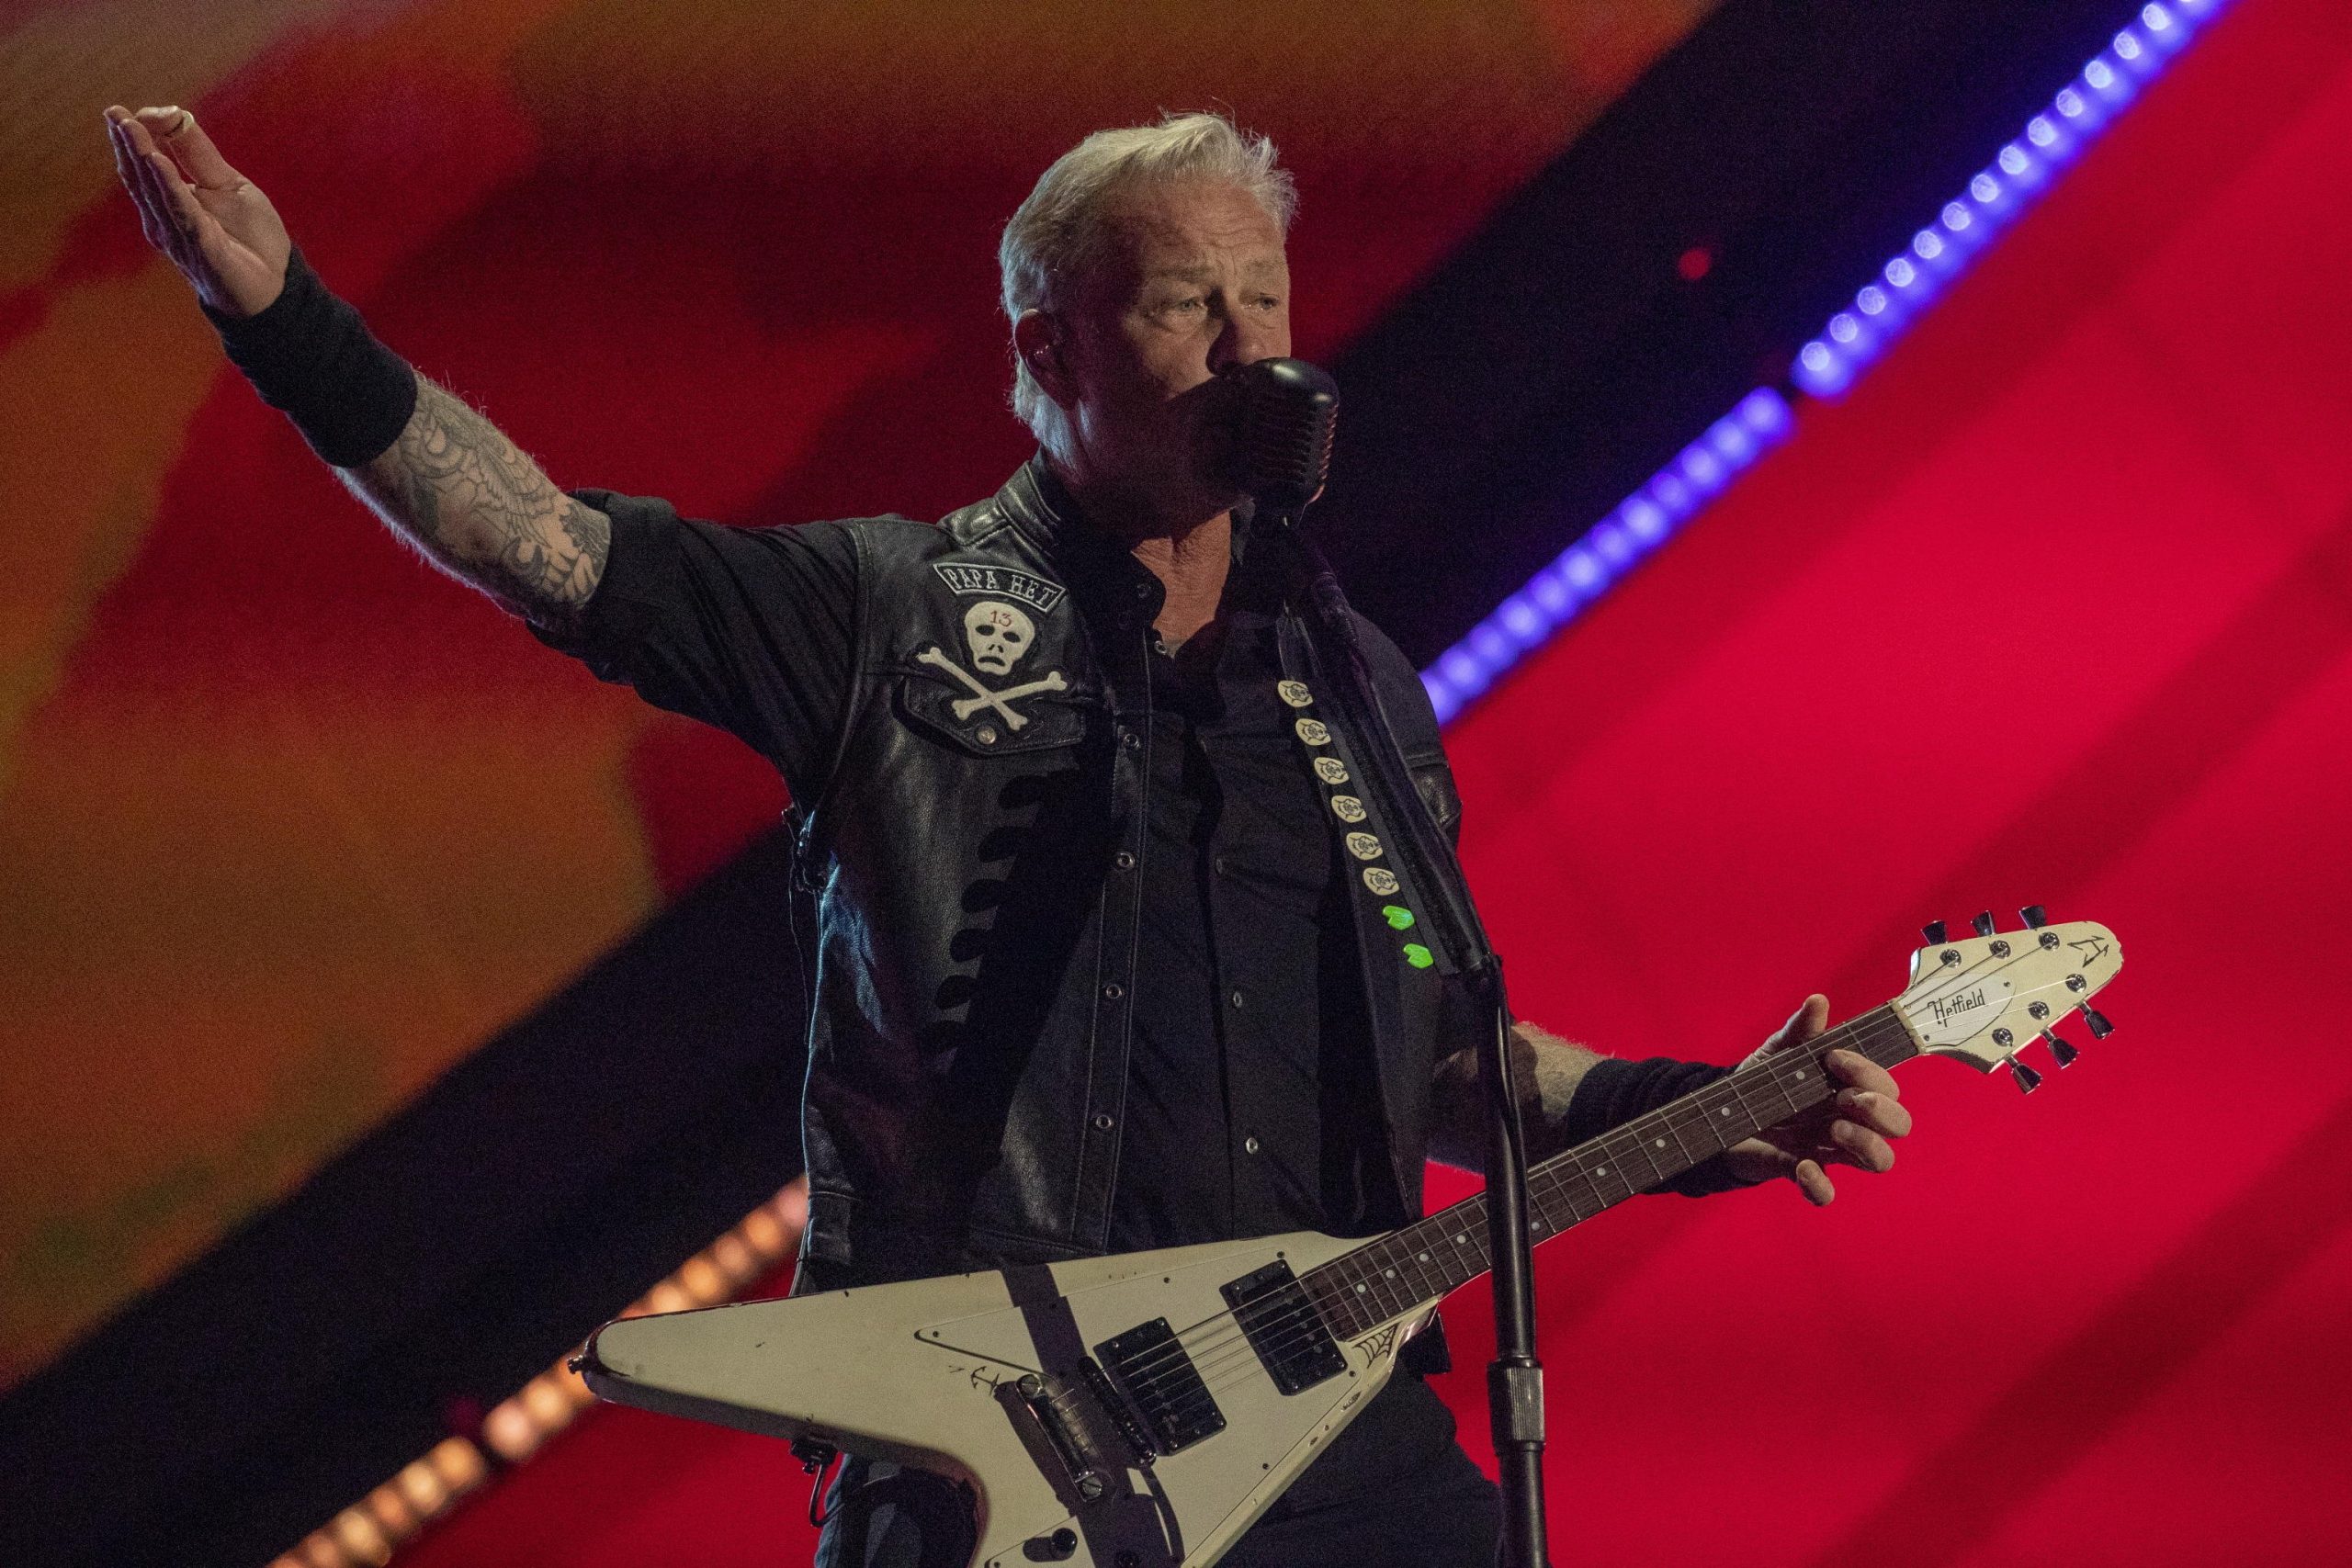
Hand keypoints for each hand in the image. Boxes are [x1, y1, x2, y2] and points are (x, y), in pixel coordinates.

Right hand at [104, 104, 290, 317]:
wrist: (275, 285)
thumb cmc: (249, 236)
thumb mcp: (226, 182)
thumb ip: (197, 152)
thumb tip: (169, 113)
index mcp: (170, 202)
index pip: (145, 166)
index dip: (133, 138)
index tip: (117, 110)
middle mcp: (166, 220)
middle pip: (143, 177)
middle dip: (129, 144)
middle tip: (114, 113)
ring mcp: (182, 236)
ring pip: (158, 193)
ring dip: (143, 159)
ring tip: (131, 129)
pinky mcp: (204, 250)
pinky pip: (184, 215)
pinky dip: (170, 188)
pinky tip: (158, 164)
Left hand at [1722, 994, 1912, 1204]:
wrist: (1721, 1115)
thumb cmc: (1762, 1082)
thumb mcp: (1777, 1052)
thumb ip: (1799, 1030)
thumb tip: (1818, 1001)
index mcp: (1848, 1088)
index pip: (1886, 1085)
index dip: (1870, 1073)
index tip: (1833, 1059)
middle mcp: (1849, 1119)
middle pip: (1899, 1124)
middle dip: (1882, 1111)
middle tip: (1845, 1098)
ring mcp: (1828, 1148)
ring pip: (1880, 1160)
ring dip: (1866, 1144)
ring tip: (1835, 1128)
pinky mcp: (1802, 1172)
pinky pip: (1827, 1193)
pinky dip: (1820, 1186)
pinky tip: (1801, 1167)